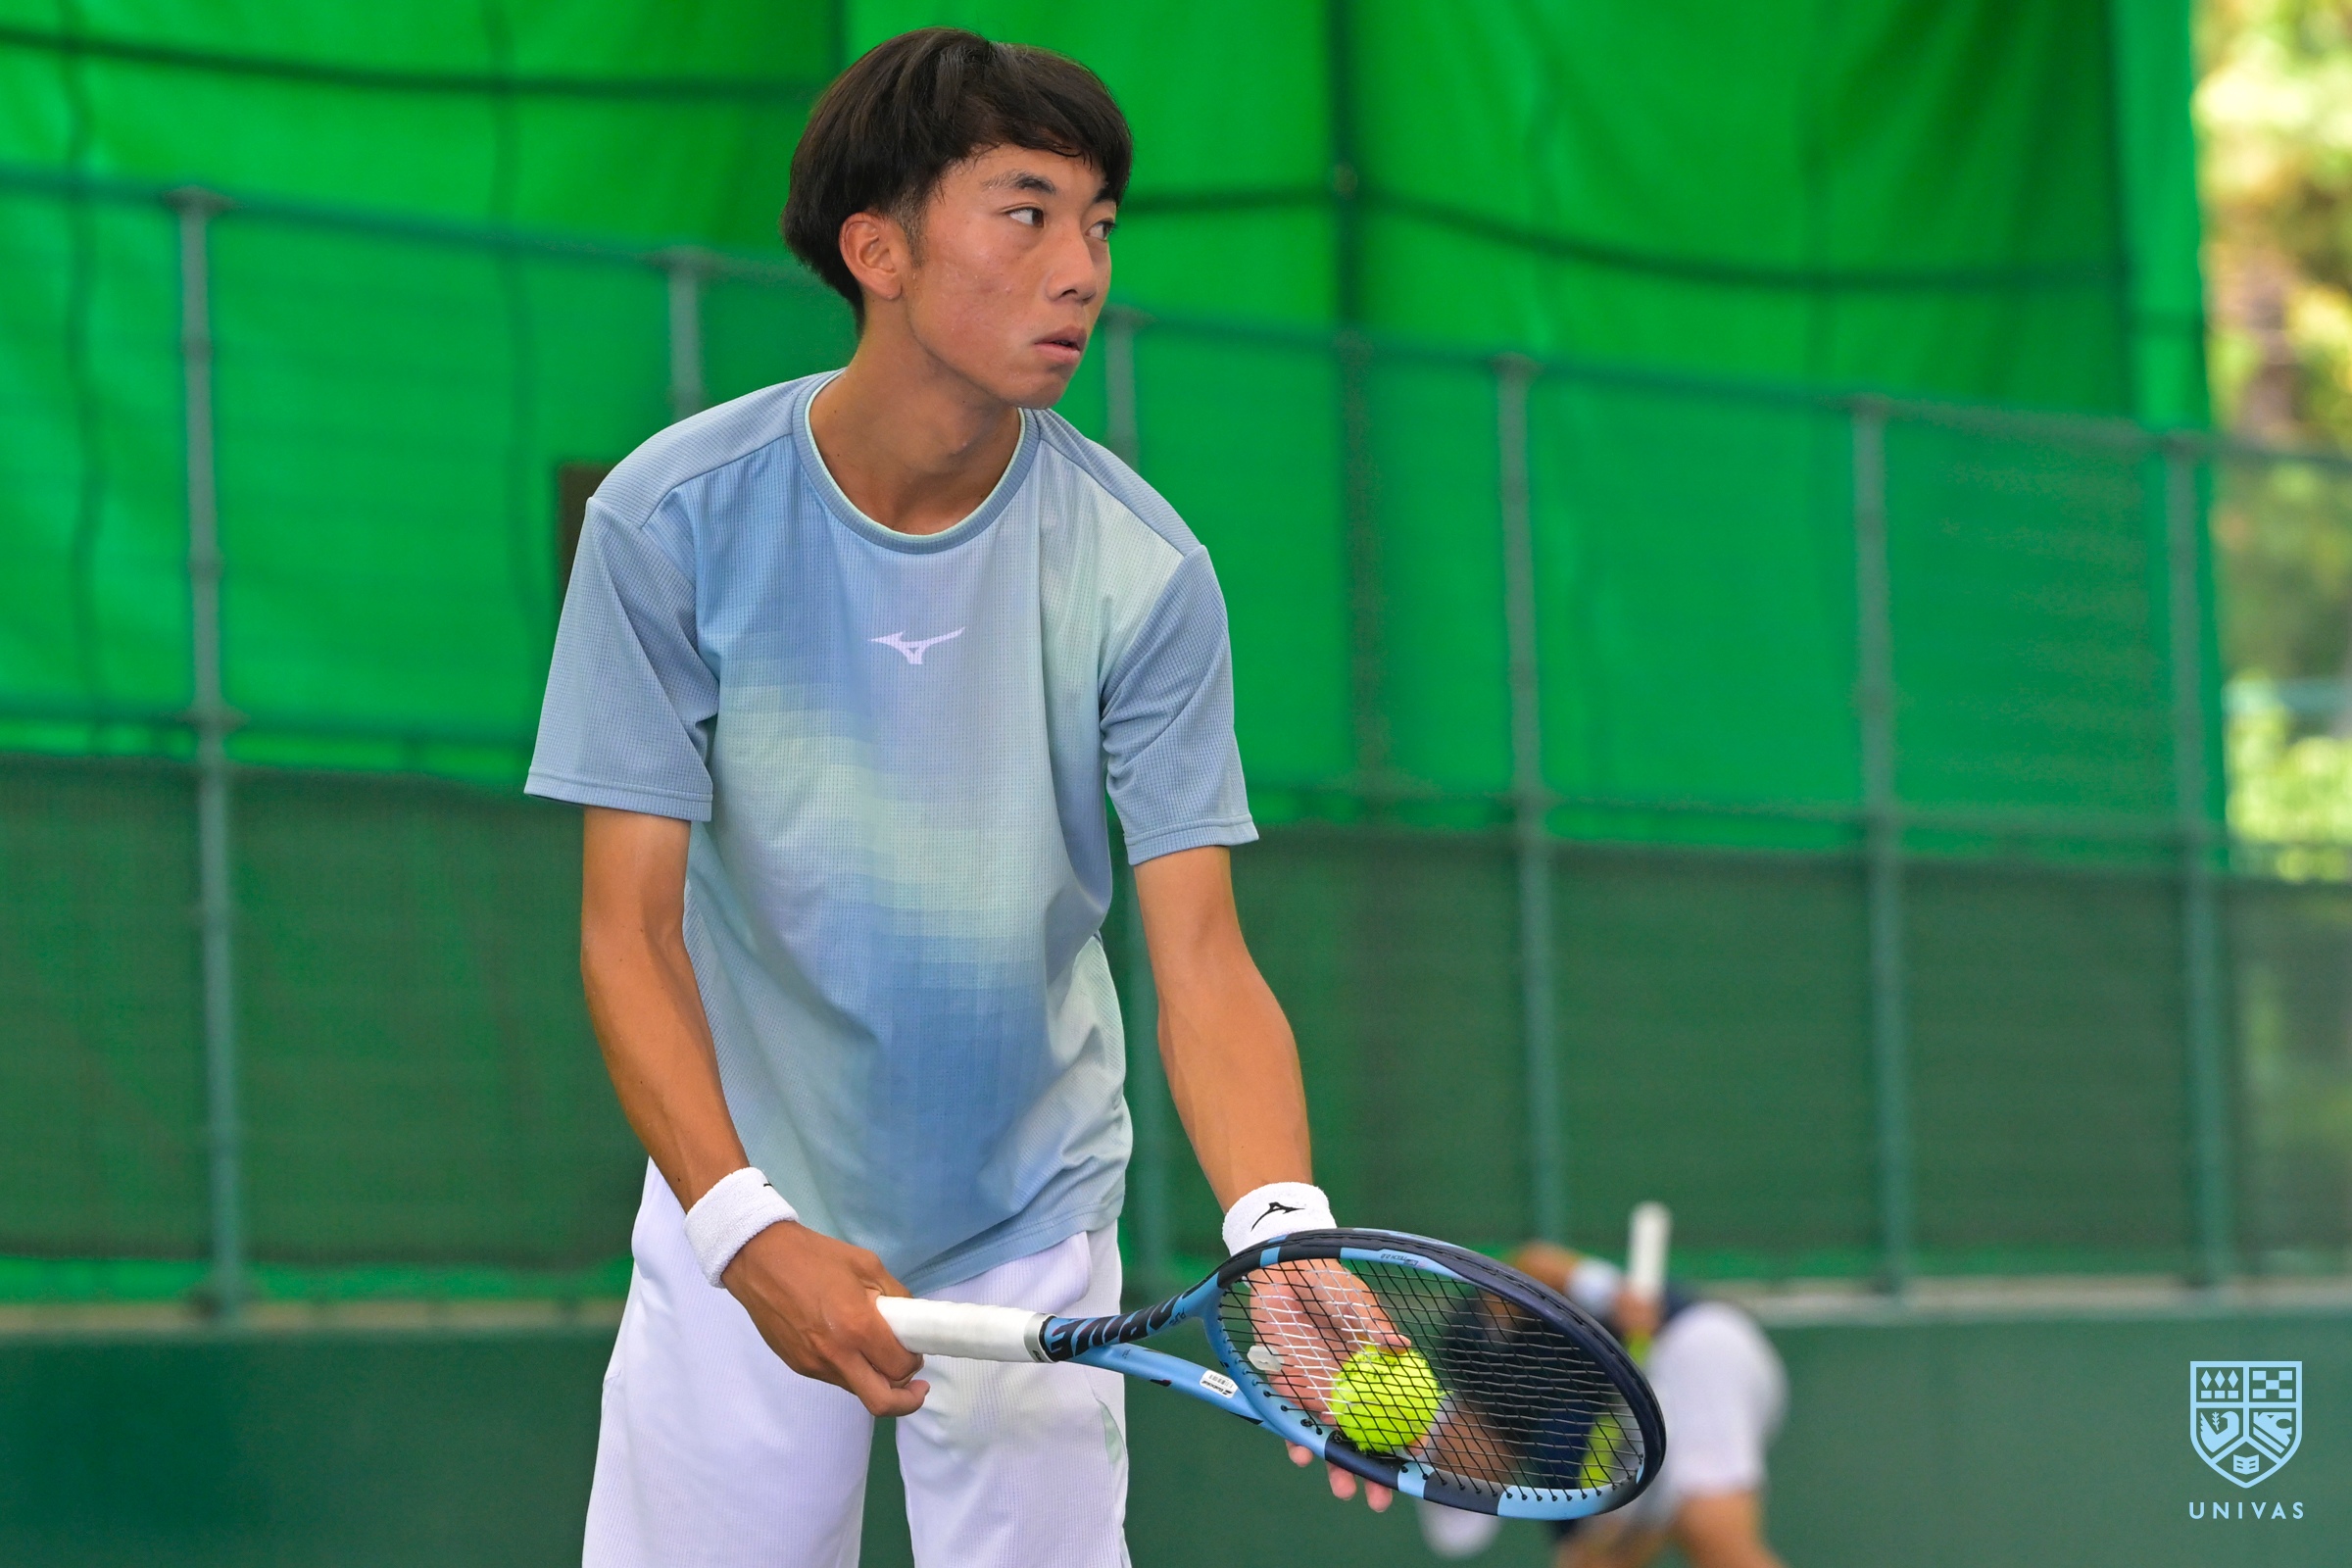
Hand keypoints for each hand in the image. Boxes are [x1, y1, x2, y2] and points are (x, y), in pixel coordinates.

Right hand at [721, 1221, 927, 1415]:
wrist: (759, 1260)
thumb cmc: (815, 1256)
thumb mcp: (867, 1264)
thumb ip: (895, 1295)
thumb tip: (909, 1319)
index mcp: (857, 1327)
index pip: (899, 1367)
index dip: (914, 1362)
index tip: (916, 1350)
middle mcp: (836, 1355)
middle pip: (880, 1402)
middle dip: (905, 1399)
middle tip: (915, 1383)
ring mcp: (814, 1365)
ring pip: (857, 1390)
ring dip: (875, 1380)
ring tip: (877, 1352)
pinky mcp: (797, 1366)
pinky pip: (835, 1378)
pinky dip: (851, 1369)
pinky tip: (848, 1344)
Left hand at [1250, 1258, 1405, 1510]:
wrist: (1283, 1270)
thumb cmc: (1327, 1283)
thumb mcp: (1355, 1303)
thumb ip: (1373, 1326)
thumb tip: (1402, 1346)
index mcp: (1373, 1369)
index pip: (1394, 1410)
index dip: (1406, 1435)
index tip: (1416, 1456)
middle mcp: (1349, 1385)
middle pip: (1363, 1435)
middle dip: (1370, 1470)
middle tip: (1379, 1499)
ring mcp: (1319, 1388)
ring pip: (1330, 1437)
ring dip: (1334, 1464)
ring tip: (1343, 1491)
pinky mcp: (1288, 1385)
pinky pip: (1292, 1419)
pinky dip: (1296, 1438)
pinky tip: (1300, 1455)